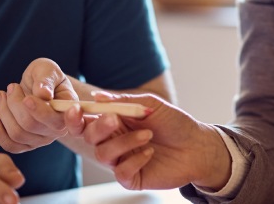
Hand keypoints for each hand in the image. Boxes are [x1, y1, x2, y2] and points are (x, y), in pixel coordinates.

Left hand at [0, 58, 86, 152]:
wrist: (37, 86)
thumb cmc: (45, 76)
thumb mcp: (48, 69)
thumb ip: (46, 79)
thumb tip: (43, 94)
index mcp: (68, 111)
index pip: (55, 120)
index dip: (40, 112)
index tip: (27, 98)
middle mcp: (58, 130)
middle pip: (31, 125)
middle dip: (15, 103)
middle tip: (11, 87)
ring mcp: (42, 139)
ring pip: (17, 133)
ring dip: (3, 112)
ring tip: (1, 95)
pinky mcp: (27, 144)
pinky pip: (10, 145)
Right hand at [81, 91, 231, 190]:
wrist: (197, 146)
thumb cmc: (174, 123)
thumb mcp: (150, 105)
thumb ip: (124, 102)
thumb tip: (97, 96)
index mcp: (114, 121)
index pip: (86, 120)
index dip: (76, 116)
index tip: (77, 109)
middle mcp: (114, 141)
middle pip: (89, 137)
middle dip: (98, 127)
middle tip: (115, 119)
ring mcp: (122, 160)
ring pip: (103, 154)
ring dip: (123, 142)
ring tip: (148, 135)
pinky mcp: (132, 177)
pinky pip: (120, 172)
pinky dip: (134, 160)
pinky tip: (150, 152)